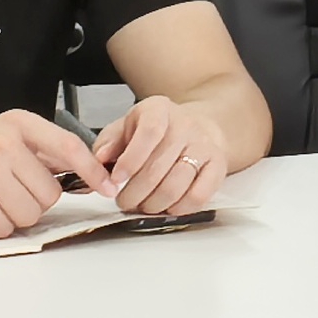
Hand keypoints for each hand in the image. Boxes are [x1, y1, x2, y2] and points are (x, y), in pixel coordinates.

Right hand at [0, 110, 108, 238]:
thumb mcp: (4, 136)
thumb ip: (42, 151)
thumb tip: (87, 171)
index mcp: (17, 124)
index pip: (67, 147)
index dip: (92, 170)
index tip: (107, 186)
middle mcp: (2, 144)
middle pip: (49, 193)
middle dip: (34, 200)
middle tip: (7, 191)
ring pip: (29, 214)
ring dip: (14, 216)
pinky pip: (3, 228)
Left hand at [92, 95, 234, 214]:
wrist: (195, 128)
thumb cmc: (155, 132)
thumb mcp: (126, 127)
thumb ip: (109, 142)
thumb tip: (99, 158)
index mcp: (159, 110)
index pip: (149, 133)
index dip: (130, 161)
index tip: (115, 180)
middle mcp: (185, 125)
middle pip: (158, 167)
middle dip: (134, 193)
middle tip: (124, 202)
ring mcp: (204, 146)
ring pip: (176, 185)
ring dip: (153, 204)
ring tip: (143, 206)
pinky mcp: (218, 166)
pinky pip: (199, 196)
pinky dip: (179, 208)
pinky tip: (167, 207)